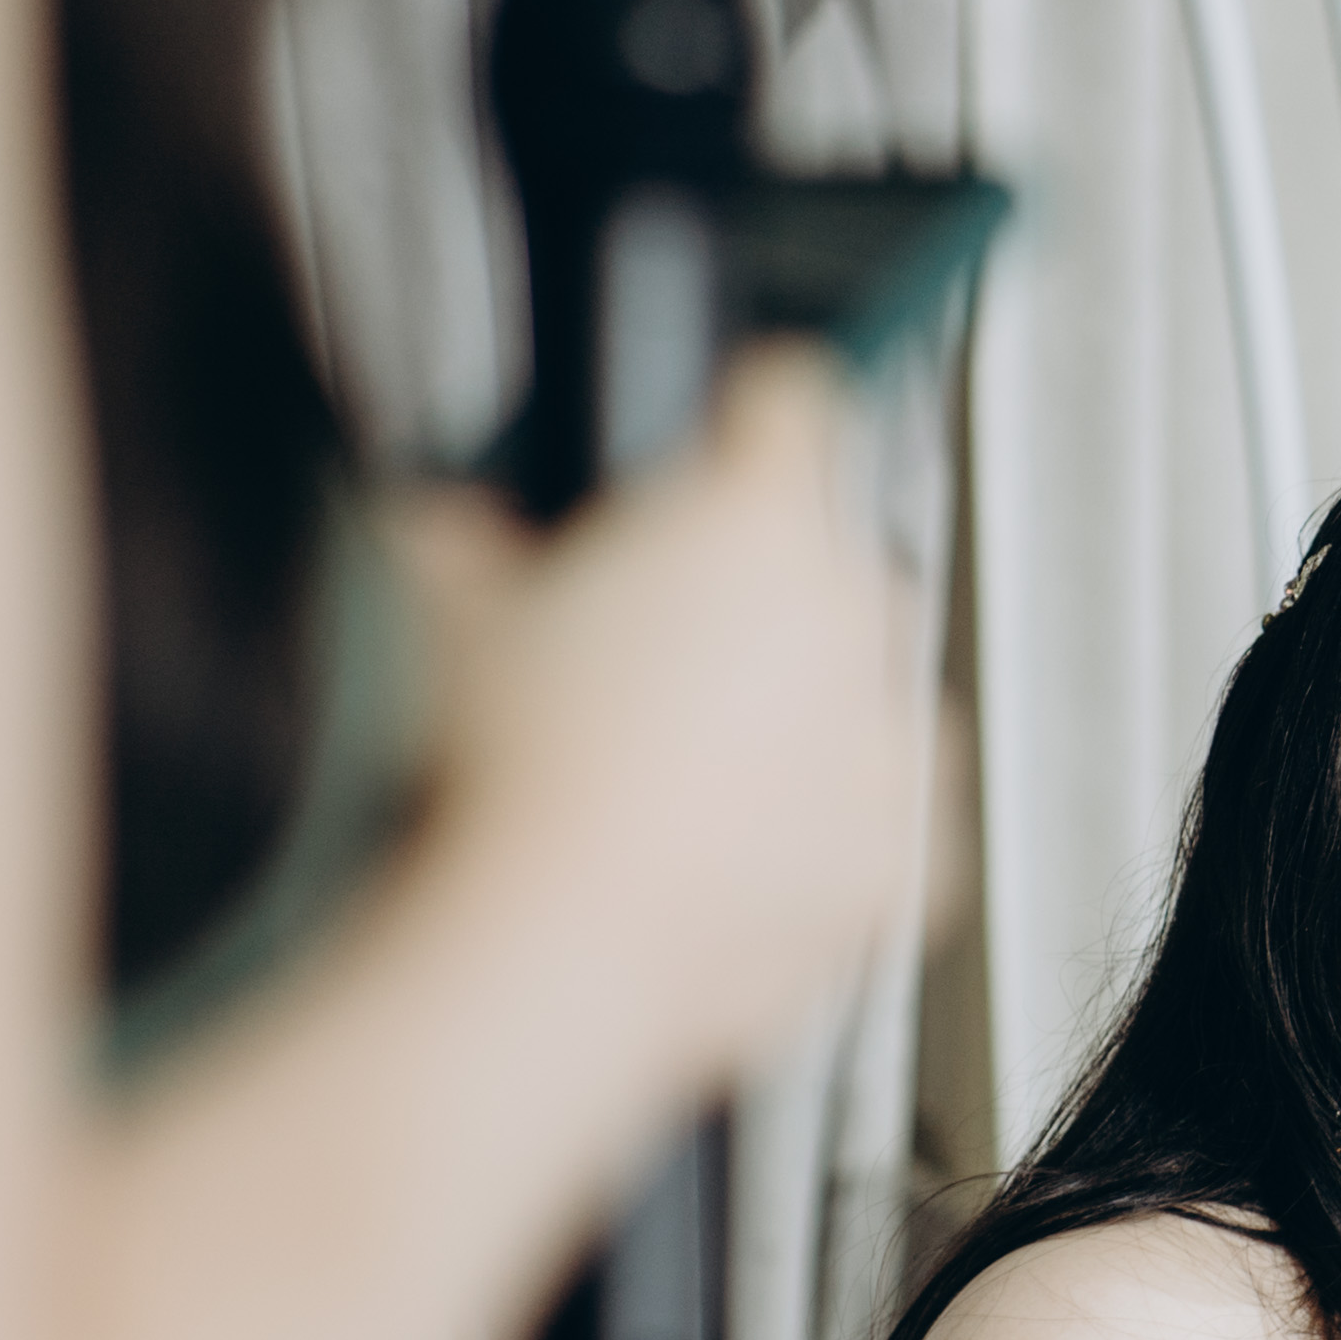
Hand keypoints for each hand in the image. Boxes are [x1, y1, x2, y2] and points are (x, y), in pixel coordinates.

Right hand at [399, 349, 924, 1090]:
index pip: (793, 403)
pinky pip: (892, 822)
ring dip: (812, 709)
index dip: (751, 413)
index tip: (727, 439)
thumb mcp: (452, 620)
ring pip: (872, 688)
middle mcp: (851, 611)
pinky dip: (839, 831)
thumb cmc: (518, 770)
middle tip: (666, 644)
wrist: (559, 935)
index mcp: (758, 518)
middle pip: (833, 557)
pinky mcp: (904, 855)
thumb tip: (437, 524)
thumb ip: (456, 543)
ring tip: (701, 760)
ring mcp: (890, 734)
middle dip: (764, 589)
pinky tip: (750, 845)